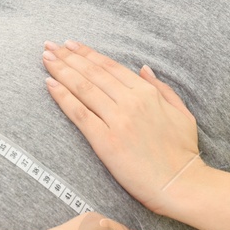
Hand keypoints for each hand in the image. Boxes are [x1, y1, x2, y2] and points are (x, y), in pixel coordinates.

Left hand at [42, 40, 204, 214]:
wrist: (180, 184)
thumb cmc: (183, 152)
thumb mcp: (181, 113)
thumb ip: (162, 88)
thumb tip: (144, 68)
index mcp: (148, 93)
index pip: (111, 67)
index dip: (88, 54)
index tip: (71, 45)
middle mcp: (130, 102)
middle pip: (93, 73)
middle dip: (69, 57)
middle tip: (50, 45)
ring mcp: (117, 120)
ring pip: (83, 88)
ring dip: (61, 70)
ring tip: (46, 58)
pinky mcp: (105, 140)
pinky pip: (79, 113)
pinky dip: (62, 96)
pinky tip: (49, 84)